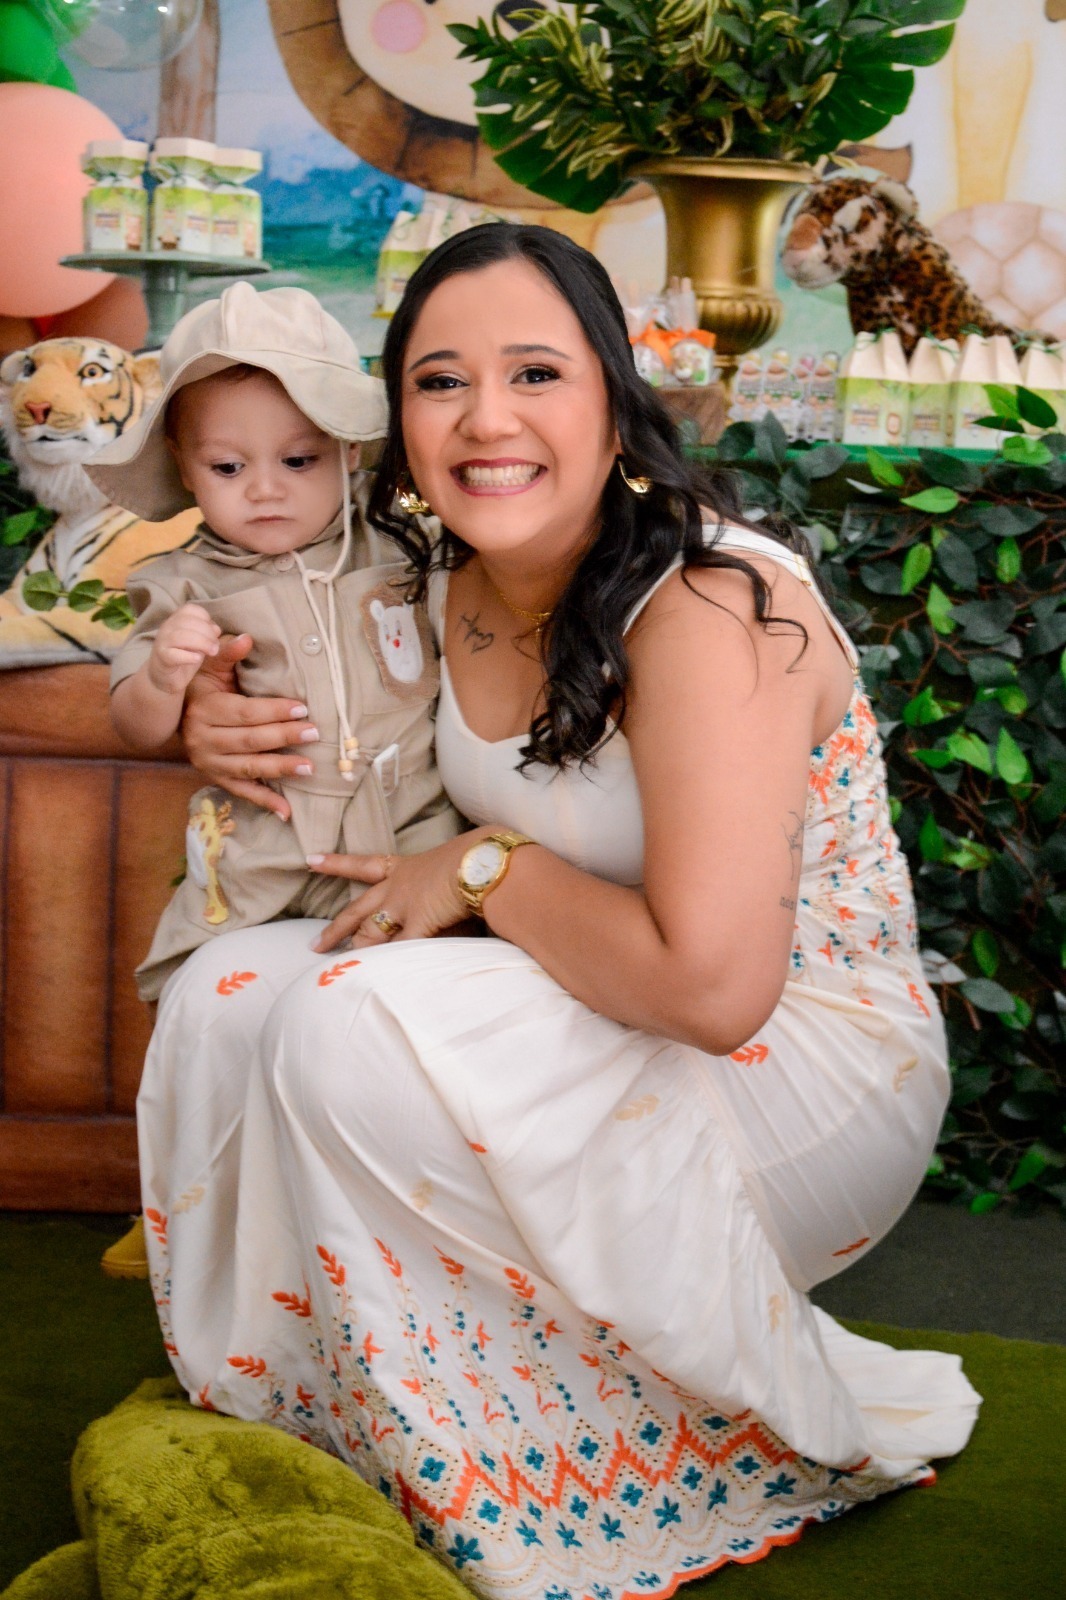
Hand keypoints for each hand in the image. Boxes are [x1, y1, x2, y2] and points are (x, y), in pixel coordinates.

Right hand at [148, 603, 220, 695]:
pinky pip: (173, 654)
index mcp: (176, 619)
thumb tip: (216, 629)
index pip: (190, 609)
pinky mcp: (162, 659)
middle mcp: (167, 627)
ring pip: (181, 636)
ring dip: (202, 643)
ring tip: (212, 652)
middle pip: (187, 622)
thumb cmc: (184, 655)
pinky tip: (198, 659)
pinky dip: (189, 656)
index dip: (205, 619)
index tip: (214, 632)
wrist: (165, 677)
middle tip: (216, 647)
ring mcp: (162, 642)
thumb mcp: (200, 642)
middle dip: (207, 633)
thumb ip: (208, 634)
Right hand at [181, 633, 318, 820]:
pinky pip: (242, 791)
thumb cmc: (202, 686)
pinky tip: (286, 811)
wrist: (175, 714)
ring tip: (309, 767)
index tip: (302, 709)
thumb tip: (247, 638)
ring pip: (248, 767)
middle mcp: (203, 738)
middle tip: (314, 733)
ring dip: (279, 768)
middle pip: (250, 740)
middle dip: (284, 737)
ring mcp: (208, 762)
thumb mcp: (210, 666)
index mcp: (204, 709)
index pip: (245, 712)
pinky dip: (264, 801)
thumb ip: (228, 654)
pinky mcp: (215, 777)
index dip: (274, 711)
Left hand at [308, 830, 487, 950]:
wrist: (484, 860)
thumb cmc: (475, 857)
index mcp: (405, 868)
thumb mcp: (450, 865)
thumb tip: (445, 895)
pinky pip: (398, 949)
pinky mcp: (417, 926)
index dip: (336, 864)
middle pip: (357, 910)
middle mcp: (397, 888)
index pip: (364, 864)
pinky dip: (387, 964)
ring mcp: (403, 908)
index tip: (311, 861)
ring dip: (358, 950)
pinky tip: (375, 979)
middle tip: (314, 945)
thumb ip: (442, 883)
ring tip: (342, 967)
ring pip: (370, 933)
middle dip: (335, 929)